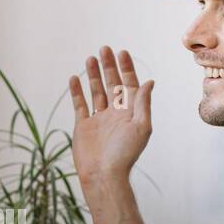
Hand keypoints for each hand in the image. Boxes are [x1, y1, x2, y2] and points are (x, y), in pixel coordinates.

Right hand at [69, 46, 152, 190]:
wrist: (104, 174)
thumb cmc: (125, 154)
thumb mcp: (141, 126)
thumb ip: (143, 103)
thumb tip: (149, 81)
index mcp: (131, 112)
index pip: (129, 84)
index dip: (126, 68)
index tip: (122, 52)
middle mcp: (115, 113)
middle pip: (112, 84)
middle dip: (109, 66)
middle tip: (104, 49)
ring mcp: (99, 119)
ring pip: (96, 91)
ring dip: (93, 75)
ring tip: (90, 58)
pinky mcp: (84, 126)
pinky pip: (80, 104)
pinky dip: (77, 91)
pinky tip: (74, 77)